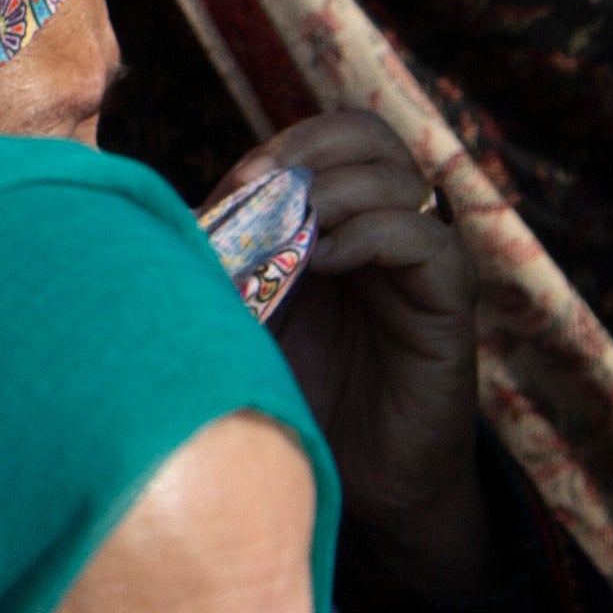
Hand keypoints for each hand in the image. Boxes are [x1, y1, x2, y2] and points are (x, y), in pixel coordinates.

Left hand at [217, 113, 488, 600]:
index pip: (330, 136)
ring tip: (290, 231)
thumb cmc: (289, 395)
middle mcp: (385, 227)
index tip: (234, 183)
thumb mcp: (241, 319)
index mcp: (339, 219)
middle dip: (309, 150)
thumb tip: (166, 215)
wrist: (348, 476)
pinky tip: (329, 261)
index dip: (285, 143)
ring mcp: (420, 261)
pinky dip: (373, 235)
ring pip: (399, 176)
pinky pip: (427, 240)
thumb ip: (223, 263)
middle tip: (259, 190)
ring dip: (333, 189)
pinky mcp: (447, 302)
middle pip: (370, 136)